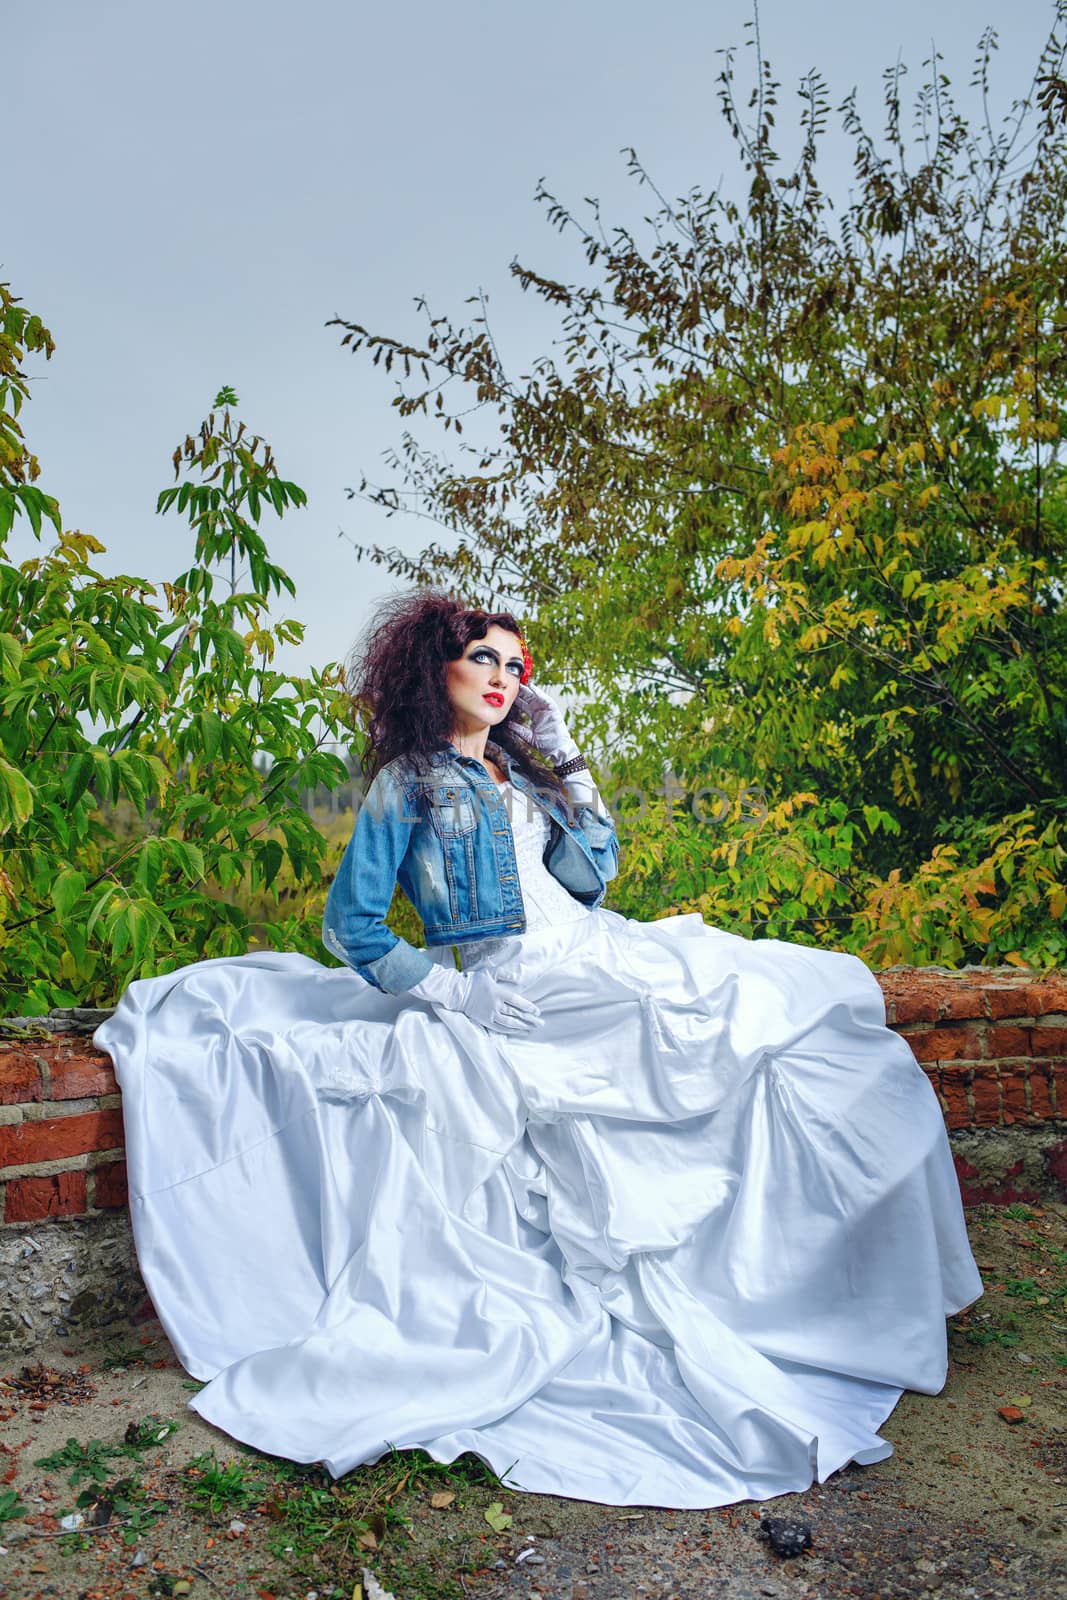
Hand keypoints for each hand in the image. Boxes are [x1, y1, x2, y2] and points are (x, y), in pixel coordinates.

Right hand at [408, 960, 542, 1034]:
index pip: (517, 1002)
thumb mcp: (491, 972)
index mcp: (499, 993)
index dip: (528, 1007)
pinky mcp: (486, 1021)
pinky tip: (519, 1032)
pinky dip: (511, 1031)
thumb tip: (519, 979)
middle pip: (516, 1014)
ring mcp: (491, 1015)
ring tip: (532, 1029)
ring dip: (522, 1027)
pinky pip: (501, 1028)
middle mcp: (496, 1005)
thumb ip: (506, 974)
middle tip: (540, 1024)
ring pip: (510, 1023)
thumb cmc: (476, 981)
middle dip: (529, 1020)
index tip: (537, 1012)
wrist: (459, 992)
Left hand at [511, 682, 578, 766]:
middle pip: (529, 699)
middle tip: (513, 684)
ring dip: (530, 690)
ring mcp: (547, 710)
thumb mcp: (528, 736)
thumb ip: (519, 730)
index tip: (508, 694)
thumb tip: (508, 725)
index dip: (517, 699)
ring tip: (522, 683)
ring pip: (536, 697)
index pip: (524, 705)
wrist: (556, 750)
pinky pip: (546, 700)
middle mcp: (540, 711)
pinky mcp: (553, 711)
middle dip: (522, 692)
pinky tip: (533, 688)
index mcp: (534, 716)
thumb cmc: (545, 745)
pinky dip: (540, 693)